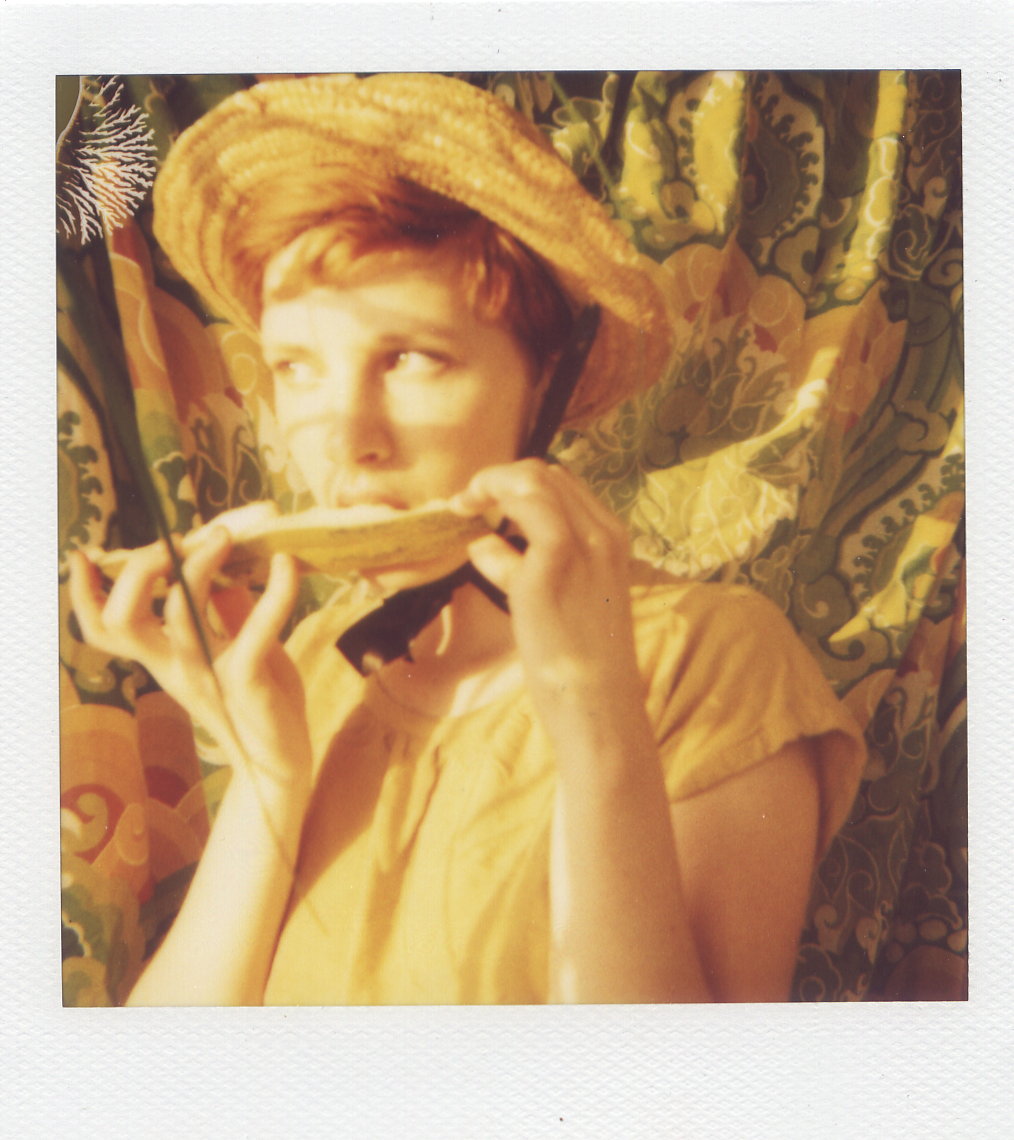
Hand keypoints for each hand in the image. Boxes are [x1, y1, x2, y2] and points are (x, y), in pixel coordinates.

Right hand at [68, 503, 310, 794]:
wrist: (281, 763)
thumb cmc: (258, 700)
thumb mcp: (235, 646)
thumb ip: (224, 608)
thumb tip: (222, 563)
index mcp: (164, 656)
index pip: (104, 628)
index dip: (83, 593)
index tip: (83, 554)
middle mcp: (175, 665)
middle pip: (122, 618)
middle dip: (139, 569)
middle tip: (177, 539)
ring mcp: (208, 674)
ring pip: (179, 612)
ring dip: (200, 563)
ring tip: (224, 536)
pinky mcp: (247, 683)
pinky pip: (254, 632)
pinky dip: (275, 593)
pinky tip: (287, 565)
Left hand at [452, 460, 647, 744]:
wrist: (599, 707)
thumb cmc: (580, 663)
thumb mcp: (566, 600)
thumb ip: (530, 564)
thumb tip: (486, 543)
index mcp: (612, 539)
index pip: (560, 484)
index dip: (515, 484)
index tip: (485, 504)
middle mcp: (602, 534)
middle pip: (543, 474)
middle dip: (496, 479)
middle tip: (465, 505)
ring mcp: (580, 548)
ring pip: (530, 480)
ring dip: (488, 486)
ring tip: (461, 508)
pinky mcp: (552, 568)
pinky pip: (514, 516)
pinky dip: (487, 520)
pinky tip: (472, 543)